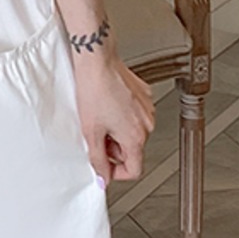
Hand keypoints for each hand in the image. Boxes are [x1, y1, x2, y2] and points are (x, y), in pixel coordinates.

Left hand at [74, 53, 156, 186]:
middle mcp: (147, 124)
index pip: (134, 170)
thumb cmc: (94, 90)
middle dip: (114, 149)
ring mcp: (147, 109)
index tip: (104, 166)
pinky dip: (122, 116)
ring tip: (101, 117)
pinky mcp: (144, 96)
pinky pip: (135, 115)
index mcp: (136, 137)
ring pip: (133, 133)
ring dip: (117, 132)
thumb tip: (102, 176)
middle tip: (96, 135)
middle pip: (132, 151)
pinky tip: (108, 105)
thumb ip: (97, 160)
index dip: (116, 172)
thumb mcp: (90, 131)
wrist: (98, 61)